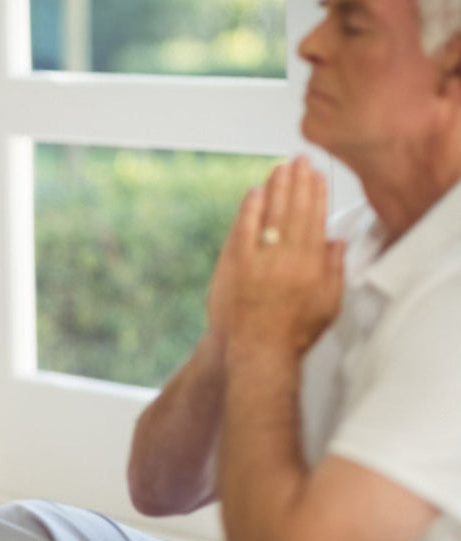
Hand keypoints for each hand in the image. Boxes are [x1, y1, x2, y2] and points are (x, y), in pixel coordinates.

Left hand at [221, 157, 344, 355]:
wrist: (255, 350)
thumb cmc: (293, 332)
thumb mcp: (327, 305)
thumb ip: (334, 270)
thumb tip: (336, 240)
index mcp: (311, 266)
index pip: (314, 219)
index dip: (315, 194)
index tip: (317, 175)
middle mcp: (285, 258)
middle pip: (293, 210)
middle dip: (297, 182)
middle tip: (299, 160)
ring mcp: (257, 260)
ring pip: (269, 215)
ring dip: (275, 188)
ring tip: (280, 168)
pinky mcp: (234, 264)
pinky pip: (243, 229)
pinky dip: (249, 209)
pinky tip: (254, 192)